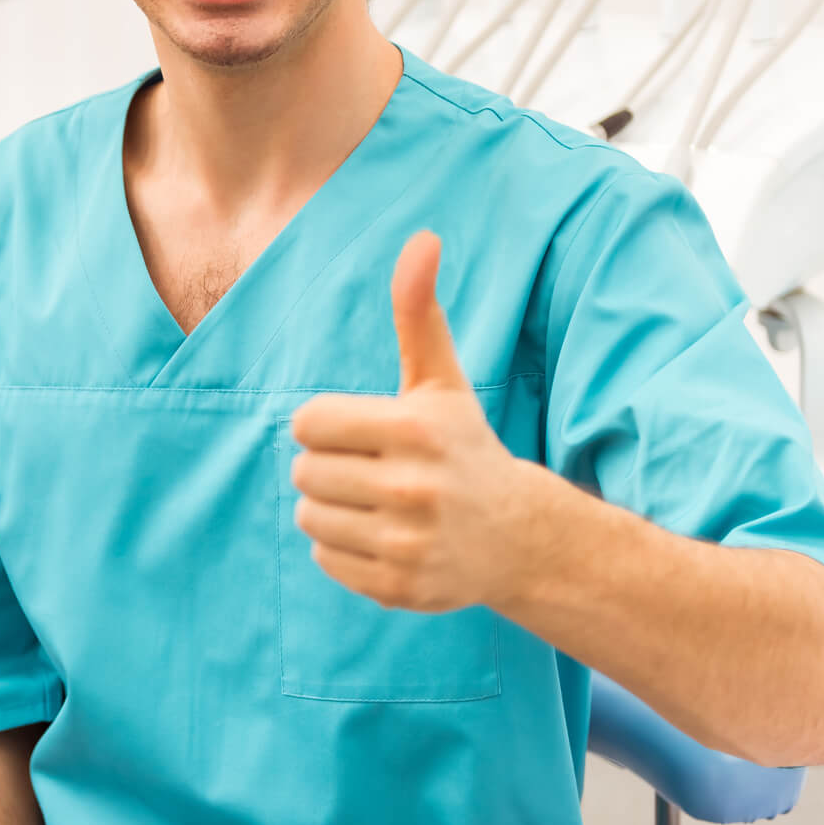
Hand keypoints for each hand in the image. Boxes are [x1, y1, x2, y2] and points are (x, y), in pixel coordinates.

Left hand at [288, 231, 544, 612]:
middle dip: (329, 465)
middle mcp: (412, 489)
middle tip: (372, 469)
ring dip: (331, 507)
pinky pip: (325, 558)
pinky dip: (343, 548)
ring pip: (310, 515)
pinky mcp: (399, 587)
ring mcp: (407, 543)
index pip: (307, 422)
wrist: (519, 538)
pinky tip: (384, 536)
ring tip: (376, 502)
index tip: (360, 431)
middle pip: (304, 471)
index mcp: (414, 430)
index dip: (325, 424)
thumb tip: (422, 238)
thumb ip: (419, 313)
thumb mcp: (442, 381)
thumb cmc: (462, 446)